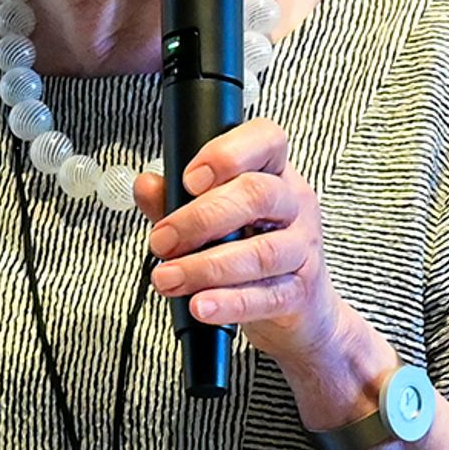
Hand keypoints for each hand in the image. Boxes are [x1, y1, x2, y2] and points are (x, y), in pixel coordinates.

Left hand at [131, 117, 375, 390]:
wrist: (299, 310)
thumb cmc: (249, 247)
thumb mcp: (213, 219)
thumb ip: (175, 200)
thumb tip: (146, 184)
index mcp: (273, 172)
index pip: (266, 139)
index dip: (227, 154)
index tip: (188, 180)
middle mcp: (294, 204)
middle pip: (257, 195)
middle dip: (200, 219)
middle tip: (161, 242)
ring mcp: (303, 248)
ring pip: (261, 252)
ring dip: (205, 267)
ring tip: (168, 278)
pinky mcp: (301, 292)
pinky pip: (266, 296)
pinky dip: (229, 302)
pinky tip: (200, 305)